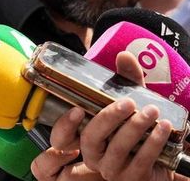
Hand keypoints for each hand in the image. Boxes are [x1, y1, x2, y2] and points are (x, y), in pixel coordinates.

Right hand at [31, 51, 176, 180]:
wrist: (159, 161)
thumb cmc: (137, 131)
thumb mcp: (129, 104)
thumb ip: (125, 81)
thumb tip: (123, 56)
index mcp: (84, 138)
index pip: (61, 137)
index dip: (64, 126)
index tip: (76, 109)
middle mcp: (93, 157)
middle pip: (91, 139)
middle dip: (109, 119)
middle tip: (127, 102)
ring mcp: (112, 170)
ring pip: (117, 150)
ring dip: (136, 128)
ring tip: (152, 111)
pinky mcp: (133, 179)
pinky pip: (141, 161)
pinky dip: (154, 142)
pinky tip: (163, 128)